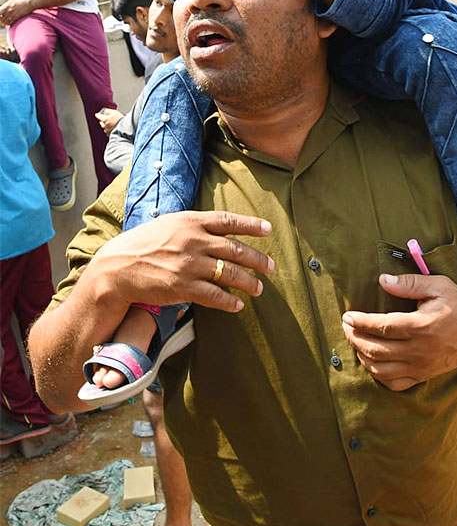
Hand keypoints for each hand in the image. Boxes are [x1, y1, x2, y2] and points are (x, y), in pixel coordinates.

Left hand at [0, 0, 32, 25]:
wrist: (29, 3)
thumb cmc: (21, 3)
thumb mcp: (12, 2)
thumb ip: (6, 6)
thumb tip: (2, 10)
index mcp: (6, 5)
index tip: (0, 17)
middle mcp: (8, 9)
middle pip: (0, 17)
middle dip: (0, 20)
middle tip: (2, 20)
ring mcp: (12, 13)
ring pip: (4, 21)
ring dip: (3, 23)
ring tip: (4, 23)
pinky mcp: (16, 17)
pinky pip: (9, 22)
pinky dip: (8, 24)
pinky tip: (8, 23)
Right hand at [91, 210, 274, 313]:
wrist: (116, 269)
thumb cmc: (140, 245)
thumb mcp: (167, 225)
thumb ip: (191, 225)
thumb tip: (214, 228)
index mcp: (189, 221)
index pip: (228, 221)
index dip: (250, 225)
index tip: (268, 229)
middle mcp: (193, 240)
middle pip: (235, 249)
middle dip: (257, 259)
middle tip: (271, 266)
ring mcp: (189, 264)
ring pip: (230, 273)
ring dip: (248, 282)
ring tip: (258, 288)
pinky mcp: (183, 287)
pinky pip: (215, 295)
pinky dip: (229, 301)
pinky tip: (237, 305)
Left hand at [95, 107, 123, 135]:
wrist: (125, 127)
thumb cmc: (120, 119)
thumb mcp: (114, 112)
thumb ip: (107, 111)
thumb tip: (104, 112)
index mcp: (104, 119)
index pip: (98, 116)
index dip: (98, 114)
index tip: (97, 114)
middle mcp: (104, 125)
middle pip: (101, 122)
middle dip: (103, 120)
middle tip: (109, 119)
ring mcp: (106, 130)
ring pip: (104, 127)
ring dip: (106, 125)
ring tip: (112, 123)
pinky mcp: (109, 134)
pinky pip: (107, 131)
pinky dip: (109, 129)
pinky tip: (113, 127)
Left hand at [341, 273, 456, 390]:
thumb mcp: (438, 286)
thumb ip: (409, 283)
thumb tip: (382, 280)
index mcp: (421, 326)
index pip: (382, 326)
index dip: (360, 322)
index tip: (347, 316)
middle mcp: (419, 350)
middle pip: (376, 349)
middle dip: (355, 337)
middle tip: (346, 326)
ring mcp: (421, 367)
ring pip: (381, 369)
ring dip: (362, 356)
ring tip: (356, 340)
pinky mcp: (423, 376)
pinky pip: (394, 383)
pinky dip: (378, 374)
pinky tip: (372, 360)